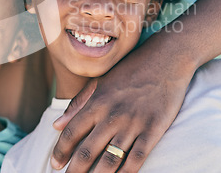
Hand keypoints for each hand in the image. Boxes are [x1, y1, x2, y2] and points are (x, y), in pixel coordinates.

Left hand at [51, 46, 194, 171]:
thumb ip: (78, 103)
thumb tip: (56, 125)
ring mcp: (133, 124)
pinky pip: (137, 158)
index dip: (60, 152)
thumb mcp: (100, 81)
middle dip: (74, 171)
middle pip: (86, 151)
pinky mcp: (153, 130)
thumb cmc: (130, 70)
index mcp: (97, 102)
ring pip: (109, 160)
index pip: (71, 132)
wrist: (166, 59)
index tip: (54, 164)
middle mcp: (112, 115)